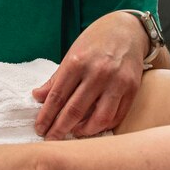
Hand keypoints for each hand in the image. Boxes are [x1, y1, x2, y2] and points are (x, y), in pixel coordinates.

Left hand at [31, 11, 145, 139]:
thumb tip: (38, 96)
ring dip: (83, 131)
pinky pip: (116, 116)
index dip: (46, 116)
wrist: (128, 29)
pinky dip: (103, 126)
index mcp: (77, 62)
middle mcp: (97, 73)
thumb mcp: (72, 54)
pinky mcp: (132, 89)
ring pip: (98, 118)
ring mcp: (116, 82)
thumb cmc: (96, 41)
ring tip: (73, 133)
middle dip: (60, 128)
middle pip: (74, 110)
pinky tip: (93, 127)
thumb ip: (56, 78)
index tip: (39, 128)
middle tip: (51, 139)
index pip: (57, 96)